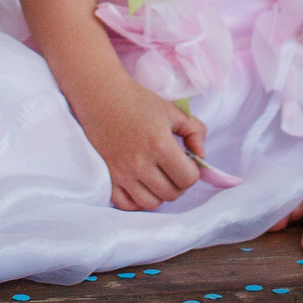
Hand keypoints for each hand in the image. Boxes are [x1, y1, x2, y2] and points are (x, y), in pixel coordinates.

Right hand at [69, 76, 206, 211]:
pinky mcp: (108, 177)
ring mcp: (122, 173)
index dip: (193, 171)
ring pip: (151, 203)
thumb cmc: (139, 101)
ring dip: (160, 194)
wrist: (102, 97)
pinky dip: (137, 200)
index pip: (188, 178)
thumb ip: (196, 132)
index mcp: (160, 144)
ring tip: (158, 178)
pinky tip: (141, 186)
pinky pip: (126, 204)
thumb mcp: (174, 111)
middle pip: (171, 194)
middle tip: (174, 169)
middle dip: (179, 184)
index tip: (187, 161)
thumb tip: (201, 157)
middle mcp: (140, 163)